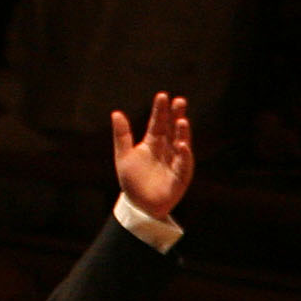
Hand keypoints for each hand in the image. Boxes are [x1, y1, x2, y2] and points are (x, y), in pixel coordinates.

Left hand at [110, 91, 195, 216]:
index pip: (158, 123)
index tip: (162, 96)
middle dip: (176, 115)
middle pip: (172, 129)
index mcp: (153, 143)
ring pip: (181, 144)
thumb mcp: (123, 156)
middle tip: (179, 101)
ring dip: (182, 133)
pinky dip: (184, 156)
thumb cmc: (132, 181)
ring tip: (182, 120)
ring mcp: (174, 162)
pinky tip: (182, 145)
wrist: (138, 205)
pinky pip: (183, 165)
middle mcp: (166, 150)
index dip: (160, 110)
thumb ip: (122, 135)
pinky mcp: (179, 178)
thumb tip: (116, 113)